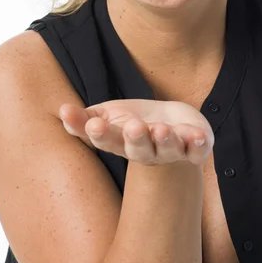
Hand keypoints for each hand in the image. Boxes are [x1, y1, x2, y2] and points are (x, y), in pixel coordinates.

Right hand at [59, 99, 213, 165]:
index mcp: (122, 143)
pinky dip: (198, 144)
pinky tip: (197, 135)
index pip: (108, 141)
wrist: (172, 123)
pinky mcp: (196, 148)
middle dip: (137, 139)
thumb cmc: (132, 121)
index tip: (94, 125)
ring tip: (161, 129)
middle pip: (140, 150)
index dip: (101, 134)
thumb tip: (62, 110)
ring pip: (169, 150)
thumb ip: (84, 118)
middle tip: (134, 127)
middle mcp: (148, 152)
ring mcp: (173, 151)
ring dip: (165, 140)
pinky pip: (198, 150)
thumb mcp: (106, 116)